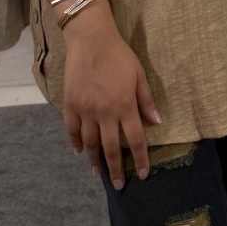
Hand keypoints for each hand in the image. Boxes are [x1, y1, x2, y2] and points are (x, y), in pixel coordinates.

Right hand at [61, 4, 161, 187]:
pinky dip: (76, 143)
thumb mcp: (139, 75)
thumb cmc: (118, 55)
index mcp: (124, 106)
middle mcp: (104, 113)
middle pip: (110, 148)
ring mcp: (85, 110)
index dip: (139, 159)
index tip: (143, 174)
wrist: (90, 39)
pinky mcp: (70, 105)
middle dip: (116, 169)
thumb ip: (146, 101)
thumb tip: (156, 123)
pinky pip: (72, 130)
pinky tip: (80, 152)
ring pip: (90, 144)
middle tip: (119, 185)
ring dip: (95, 161)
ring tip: (99, 173)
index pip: (134, 140)